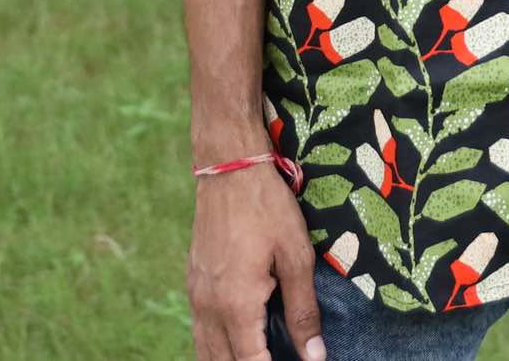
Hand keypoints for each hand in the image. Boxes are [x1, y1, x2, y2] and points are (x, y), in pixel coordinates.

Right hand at [188, 161, 324, 360]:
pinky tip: (237, 338)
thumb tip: (315, 356)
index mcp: (236, 305)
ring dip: (229, 360)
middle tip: (278, 357)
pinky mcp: (193, 281)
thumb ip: (303, 310)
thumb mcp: (296, 255)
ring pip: (205, 350)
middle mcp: (208, 308)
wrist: (229, 166)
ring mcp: (196, 295)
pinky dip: (216, 345)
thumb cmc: (268, 206)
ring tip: (260, 353)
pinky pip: (199, 329)